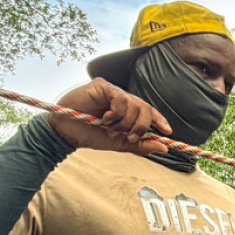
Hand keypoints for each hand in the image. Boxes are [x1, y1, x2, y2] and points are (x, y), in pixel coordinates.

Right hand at [47, 77, 172, 155]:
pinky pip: (121, 99)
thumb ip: (141, 145)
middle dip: (140, 126)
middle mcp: (121, 98)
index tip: (167, 132)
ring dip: (124, 123)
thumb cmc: (89, 135)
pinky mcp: (102, 85)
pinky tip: (104, 119)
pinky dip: (116, 113)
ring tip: (108, 128)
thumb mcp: (119, 144)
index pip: (148, 111)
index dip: (159, 120)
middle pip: (145, 108)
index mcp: (127, 110)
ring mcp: (112, 90)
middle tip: (128, 136)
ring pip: (134, 105)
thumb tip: (164, 148)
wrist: (67, 133)